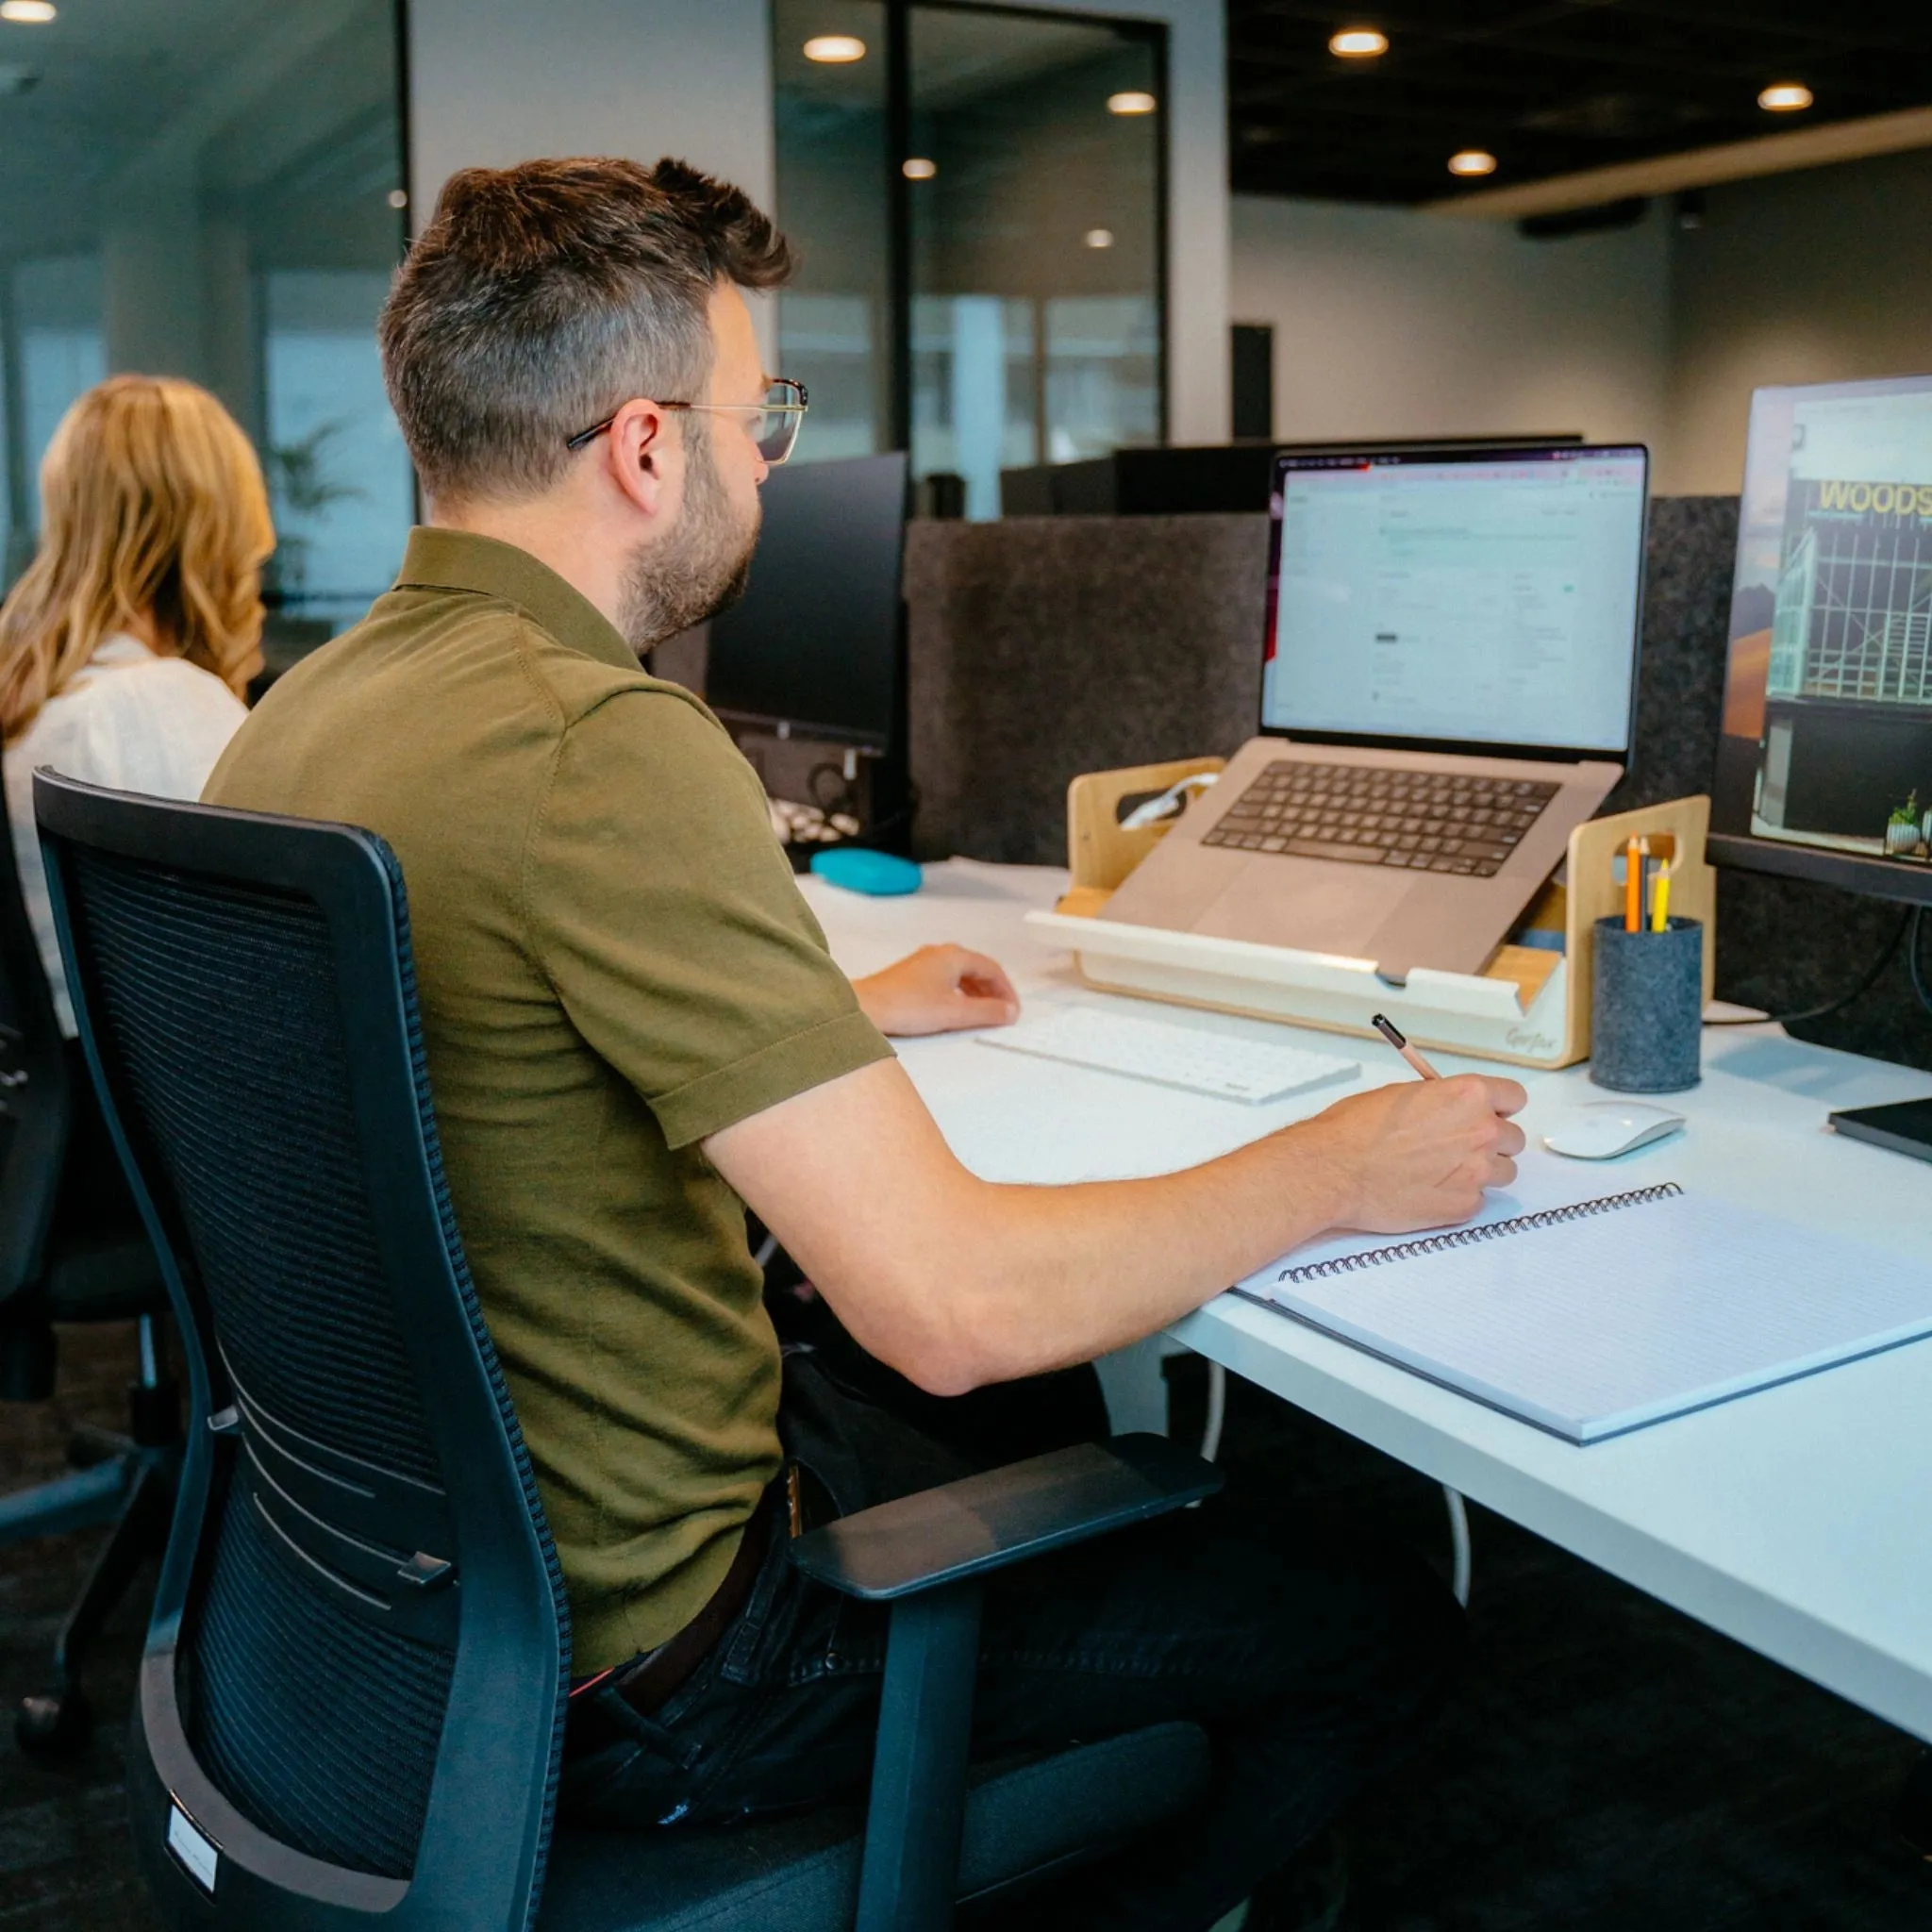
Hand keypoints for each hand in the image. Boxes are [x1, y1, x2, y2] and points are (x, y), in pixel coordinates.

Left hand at [853, 944, 1020, 1036]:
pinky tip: (956, 1011)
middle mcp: (939, 954)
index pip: (992, 968)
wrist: (866, 1008)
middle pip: (977, 969)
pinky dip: (958, 994)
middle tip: (1002, 1012)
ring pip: (960, 975)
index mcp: (953, 955)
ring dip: (976, 993)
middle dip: (992, 991)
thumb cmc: (906, 1006)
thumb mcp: (955, 1012)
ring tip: (983, 1014)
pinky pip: (945, 981)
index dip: (1006, 990)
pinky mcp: (911, 976)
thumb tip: (1009, 1011)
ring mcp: (924, 963)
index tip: (1012, 1010)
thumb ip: (987, 1012)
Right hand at [1288, 1073, 1527, 1233]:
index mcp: (1468, 1095)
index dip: (1500, 1106)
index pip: (1514, 1097)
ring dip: (1482, 1171)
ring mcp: (1477, 1172)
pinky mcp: (1465, 1206)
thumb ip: (1440, 1100)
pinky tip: (1430, 1190)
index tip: (1488, 1113)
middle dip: (1490, 1141)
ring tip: (1444, 1171)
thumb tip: (1451, 1109)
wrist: (1334, 1170)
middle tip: (1458, 1146)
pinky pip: (1478, 1200)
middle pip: (1513, 1138)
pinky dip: (1460, 1196)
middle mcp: (1481, 1131)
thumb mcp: (1402, 1095)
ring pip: (1503, 1172)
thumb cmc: (1356, 1130)